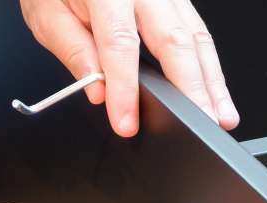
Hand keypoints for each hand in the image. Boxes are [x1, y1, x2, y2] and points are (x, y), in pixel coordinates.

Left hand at [20, 0, 239, 136]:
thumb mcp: (47, 13)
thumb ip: (72, 49)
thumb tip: (97, 89)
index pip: (120, 44)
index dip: (125, 87)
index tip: (127, 121)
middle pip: (174, 40)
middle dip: (190, 88)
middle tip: (201, 124)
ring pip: (195, 36)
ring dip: (210, 80)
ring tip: (220, 115)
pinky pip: (195, 31)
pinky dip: (207, 64)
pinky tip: (213, 90)